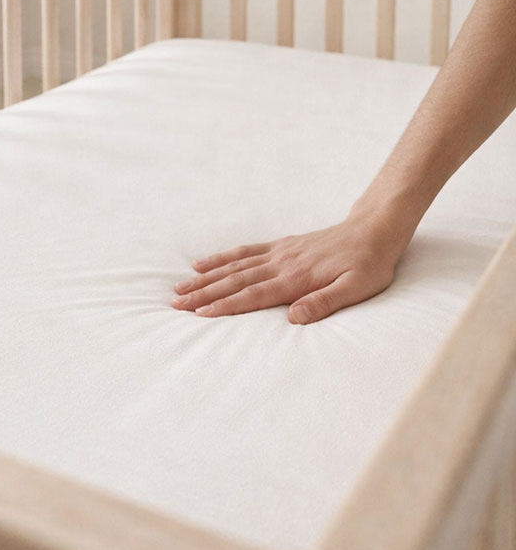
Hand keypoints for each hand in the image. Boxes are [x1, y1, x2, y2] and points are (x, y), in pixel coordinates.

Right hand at [171, 210, 410, 322]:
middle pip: (235, 280)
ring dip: (205, 278)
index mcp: (296, 279)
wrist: (373, 230)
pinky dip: (221, 258)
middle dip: (204, 293)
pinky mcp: (280, 246)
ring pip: (234, 267)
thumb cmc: (368, 265)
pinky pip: (244, 252)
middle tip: (176, 303)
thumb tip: (294, 319)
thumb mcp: (357, 288)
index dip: (225, 305)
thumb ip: (325, 302)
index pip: (253, 295)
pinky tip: (203, 264)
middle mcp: (281, 264)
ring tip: (179, 287)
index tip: (200, 313)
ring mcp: (278, 253)